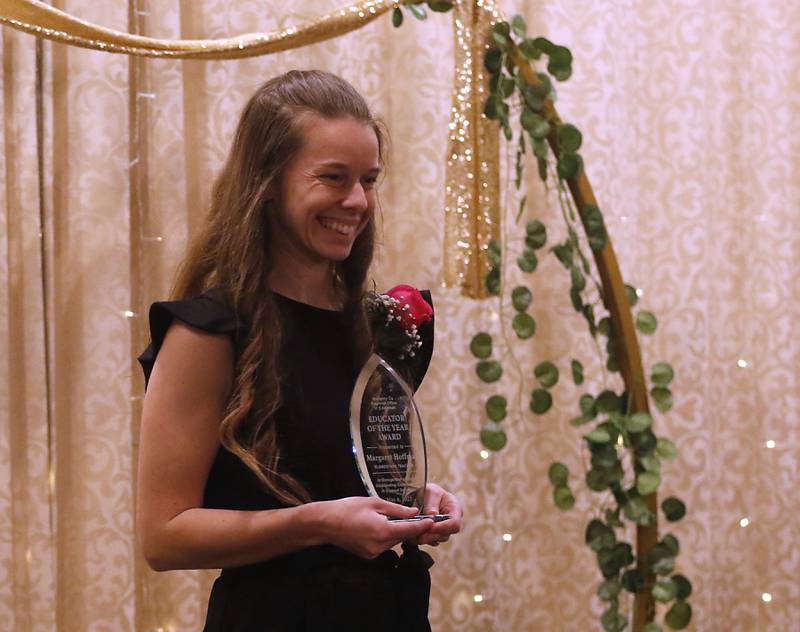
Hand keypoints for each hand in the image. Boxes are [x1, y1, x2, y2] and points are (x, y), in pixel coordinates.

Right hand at [317, 496, 433, 558]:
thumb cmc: (348, 509)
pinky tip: (376, 526)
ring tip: (387, 518)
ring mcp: (373, 553)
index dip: (422, 526)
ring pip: (392, 542)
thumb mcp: (374, 503)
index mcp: (383, 531)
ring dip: (395, 532)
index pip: (409, 530)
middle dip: (407, 527)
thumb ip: (397, 510)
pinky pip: (382, 546)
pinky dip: (384, 537)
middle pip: (401, 537)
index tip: (432, 522)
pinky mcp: (367, 556)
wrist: (325, 523)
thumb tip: (414, 512)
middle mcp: (380, 546)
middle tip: (412, 516)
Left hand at [414, 483, 462, 546]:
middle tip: (419, 535)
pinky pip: (429, 541)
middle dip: (432, 536)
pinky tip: (413, 535)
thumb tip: (432, 516)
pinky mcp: (434, 535)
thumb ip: (432, 504)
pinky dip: (421, 540)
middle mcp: (451, 522)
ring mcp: (443, 530)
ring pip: (437, 540)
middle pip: (446, 535)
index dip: (443, 527)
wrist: (419, 495)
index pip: (454, 524)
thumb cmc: (428, 491)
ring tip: (413, 535)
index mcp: (455, 509)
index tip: (430, 527)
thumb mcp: (430, 492)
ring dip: (425, 539)